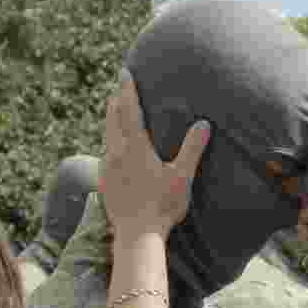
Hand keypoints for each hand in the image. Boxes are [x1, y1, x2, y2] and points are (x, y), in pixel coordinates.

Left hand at [100, 68, 209, 239]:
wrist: (136, 235)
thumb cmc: (163, 206)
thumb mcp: (182, 177)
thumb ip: (192, 149)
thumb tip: (204, 123)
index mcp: (135, 147)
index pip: (129, 110)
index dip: (127, 90)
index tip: (124, 72)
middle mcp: (117, 153)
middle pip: (112, 119)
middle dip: (116, 101)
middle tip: (119, 89)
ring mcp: (108, 168)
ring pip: (106, 136)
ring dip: (111, 121)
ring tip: (114, 112)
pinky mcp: (104, 182)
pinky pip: (105, 155)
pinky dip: (110, 143)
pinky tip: (114, 149)